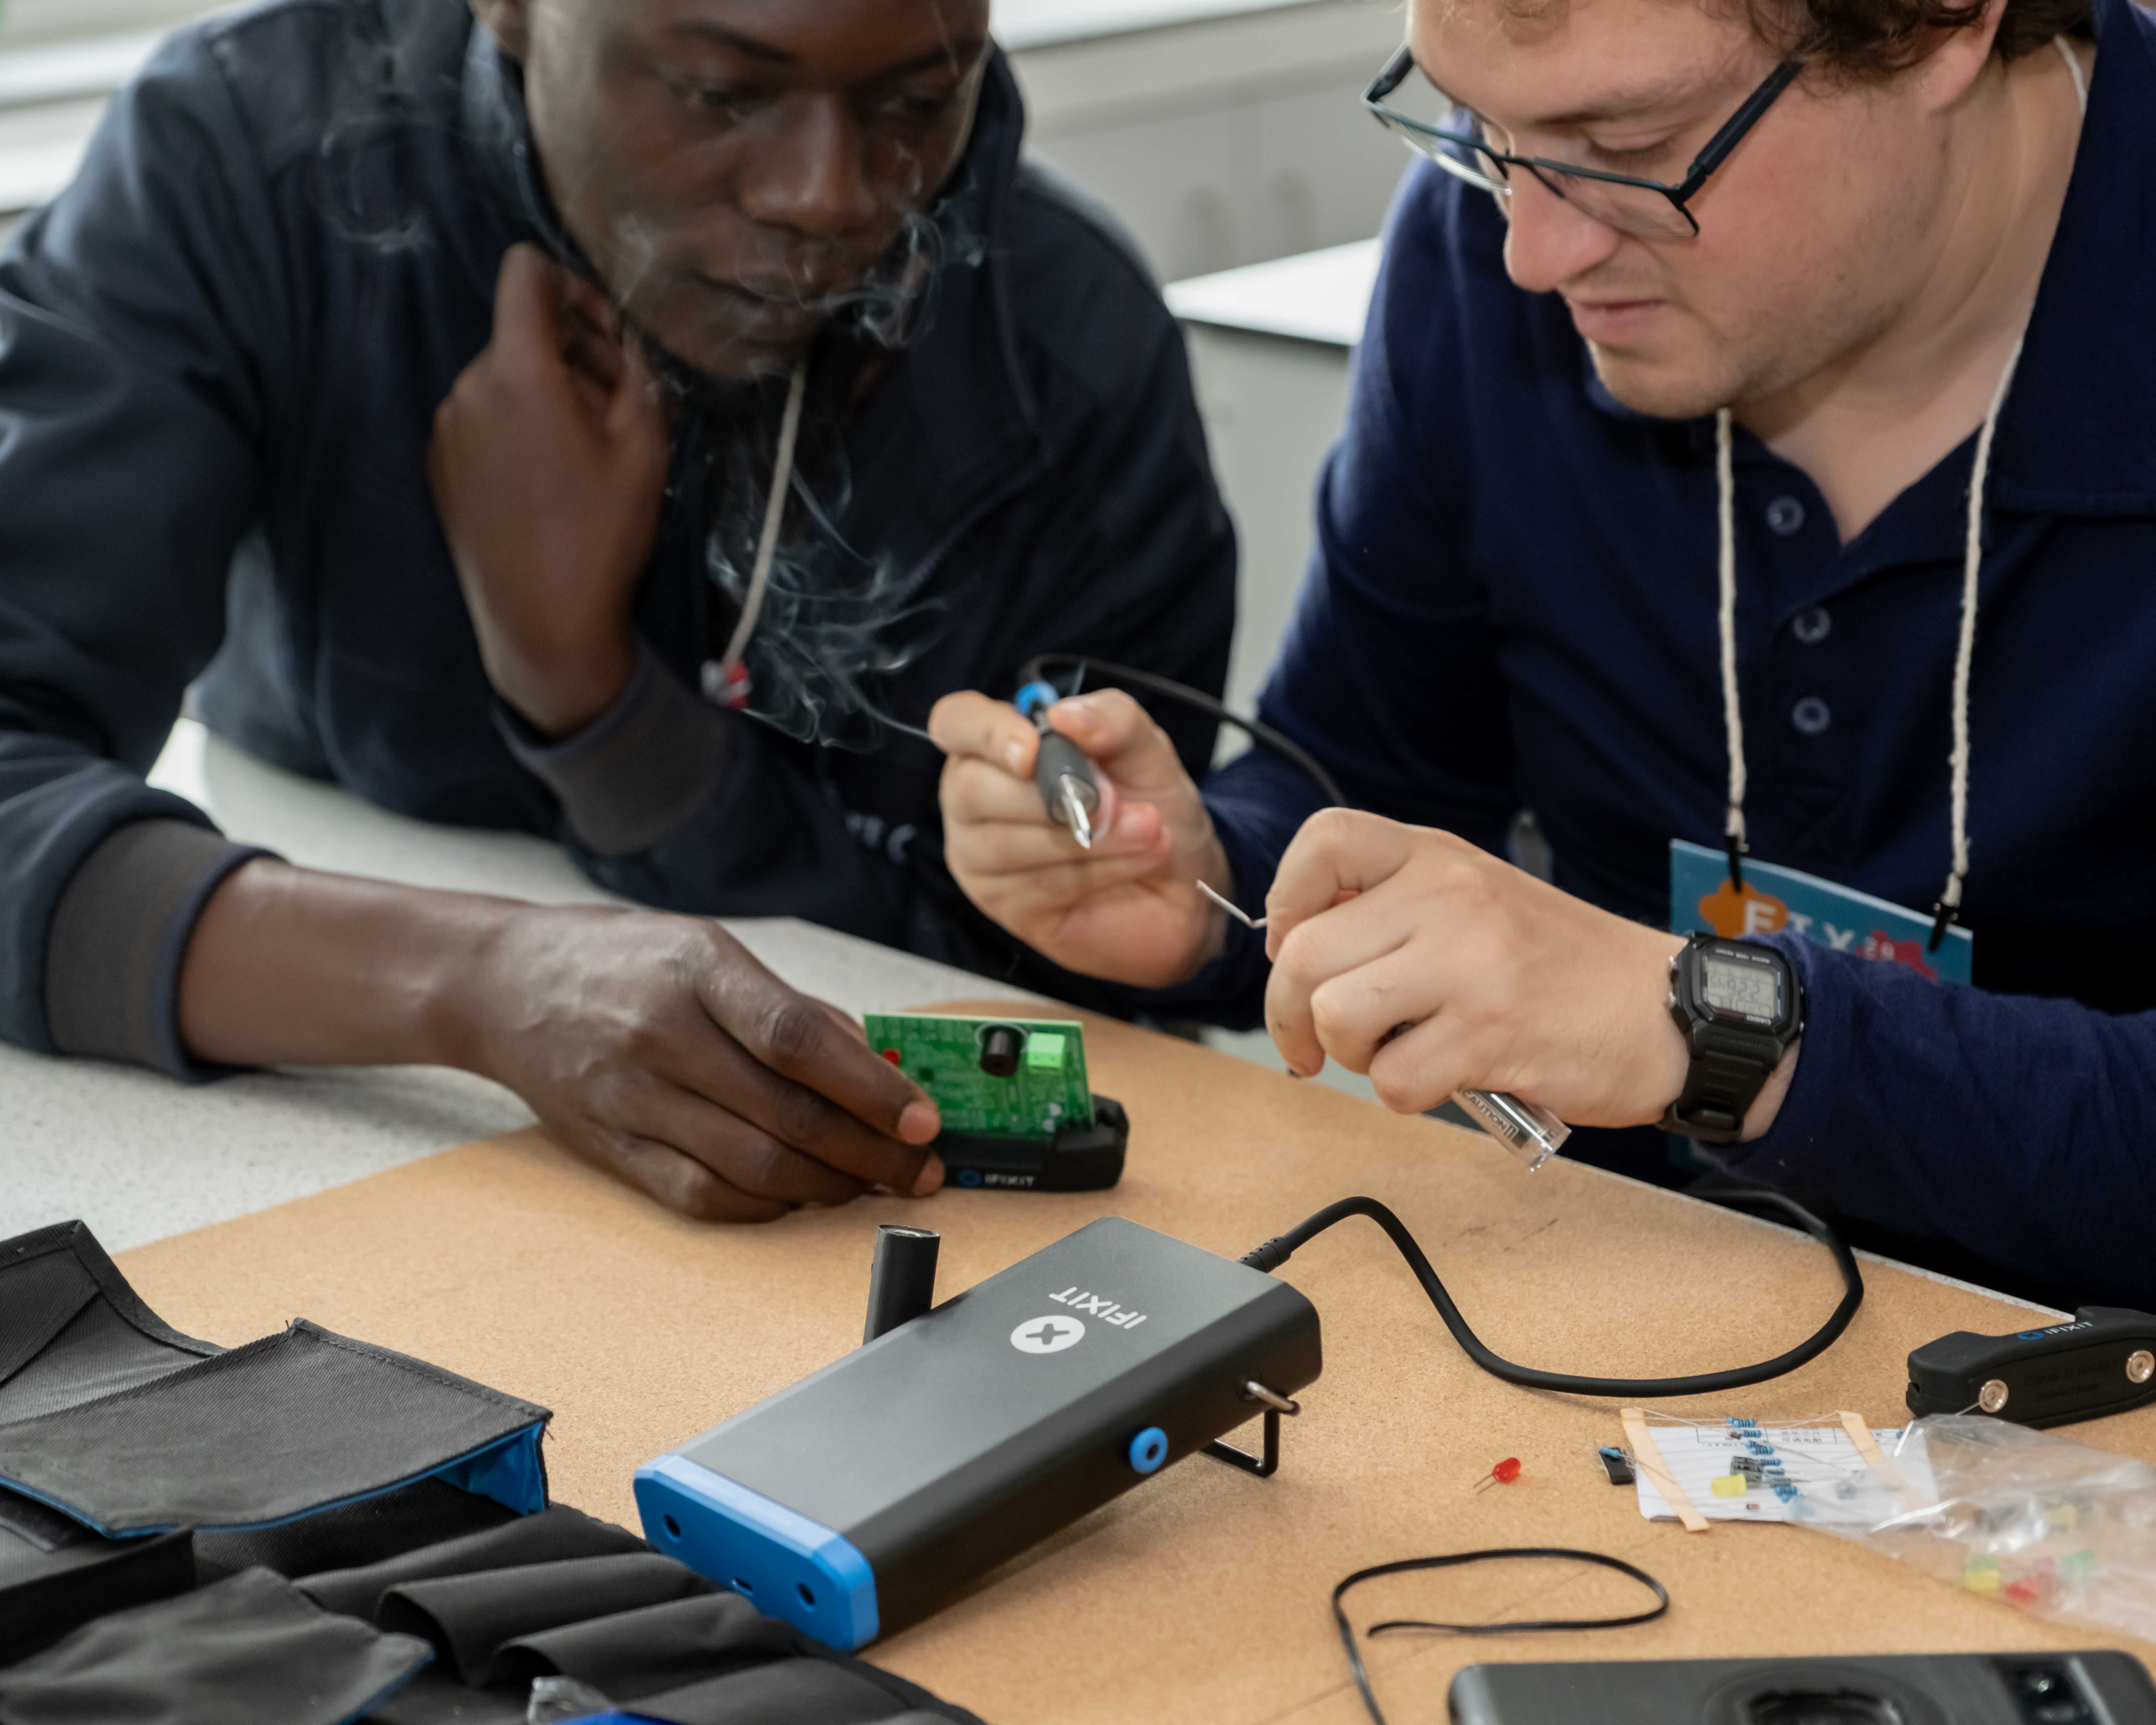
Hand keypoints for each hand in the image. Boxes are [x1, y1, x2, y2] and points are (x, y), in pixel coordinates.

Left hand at [429, 243, 668, 736]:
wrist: (543, 624)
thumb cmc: (601, 533)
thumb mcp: (645, 449)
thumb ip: (638, 379)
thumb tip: (623, 353)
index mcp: (518, 370)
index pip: (524, 272)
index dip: (570, 283)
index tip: (604, 331)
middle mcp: (468, 387)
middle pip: (521, 333)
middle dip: (573, 352)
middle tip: (619, 404)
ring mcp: (447, 429)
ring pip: (503, 379)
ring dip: (548, 394)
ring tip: (587, 450)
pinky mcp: (440, 467)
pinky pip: (483, 420)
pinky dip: (517, 428)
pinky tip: (548, 479)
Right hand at [449, 905, 945, 1220]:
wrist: (505, 984)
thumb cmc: (624, 960)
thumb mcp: (709, 948)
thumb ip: (788, 1005)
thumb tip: (871, 1061)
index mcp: (698, 971)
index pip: (798, 1040)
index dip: (872, 1087)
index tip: (923, 1119)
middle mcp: (663, 1036)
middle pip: (788, 1114)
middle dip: (872, 1153)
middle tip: (921, 1169)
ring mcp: (634, 1099)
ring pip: (753, 1166)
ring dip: (829, 1187)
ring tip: (873, 1186)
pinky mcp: (614, 1149)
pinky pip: (704, 1196)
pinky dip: (766, 1207)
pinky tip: (802, 1197)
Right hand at [930, 689, 1227, 985]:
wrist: (1182, 884)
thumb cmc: (1149, 807)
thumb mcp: (1147, 752)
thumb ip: (1113, 720)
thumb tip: (1064, 715)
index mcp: (999, 745)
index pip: (955, 721)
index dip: (986, 732)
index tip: (1033, 750)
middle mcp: (974, 798)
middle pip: (972, 789)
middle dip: (1051, 795)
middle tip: (1115, 800)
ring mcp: (981, 857)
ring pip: (1005, 843)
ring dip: (1088, 837)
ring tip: (1147, 830)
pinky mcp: (1006, 906)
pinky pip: (1038, 886)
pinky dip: (1097, 871)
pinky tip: (1135, 861)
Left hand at [1262, 810, 1708, 1127]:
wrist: (1664, 1009)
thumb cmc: (1557, 966)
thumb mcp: (1473, 900)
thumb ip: (1391, 908)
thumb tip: (1296, 947)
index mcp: (1437, 858)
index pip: (1324, 840)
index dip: (1286, 901)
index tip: (1296, 949)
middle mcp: (1449, 897)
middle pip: (1306, 955)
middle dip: (1291, 1015)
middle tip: (1313, 1043)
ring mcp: (1471, 964)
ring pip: (1337, 1017)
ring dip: (1349, 1056)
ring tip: (1396, 1052)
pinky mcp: (1491, 1034)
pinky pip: (1394, 1081)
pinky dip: (1406, 1096)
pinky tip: (1447, 1076)